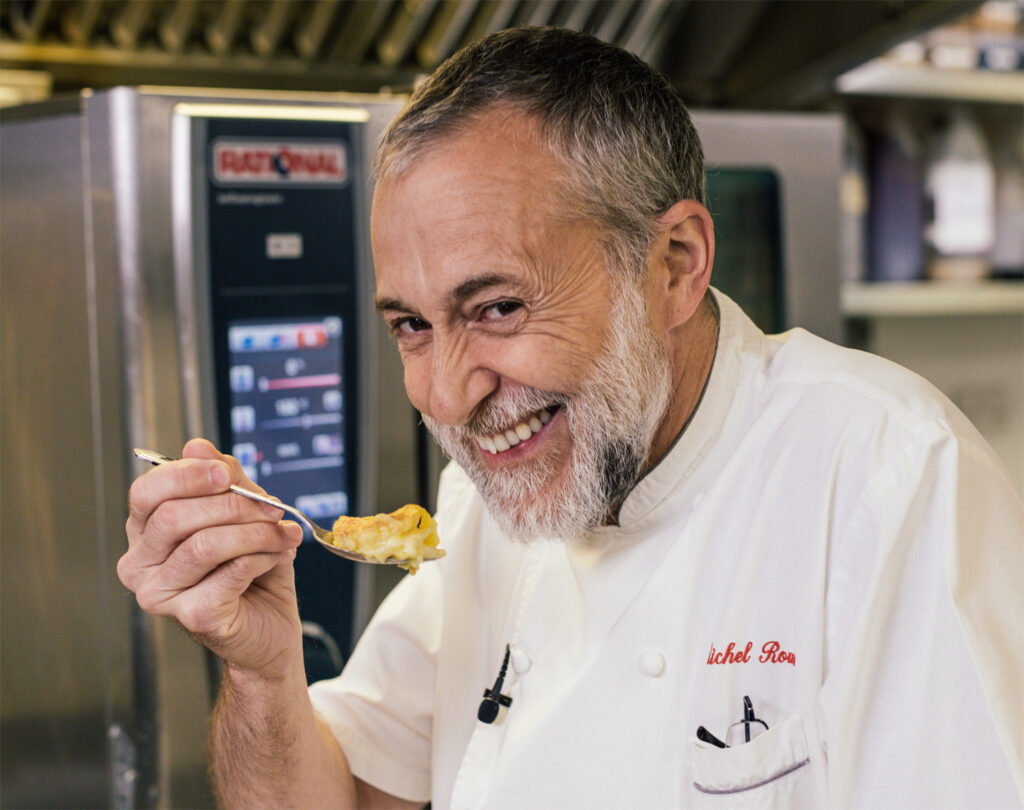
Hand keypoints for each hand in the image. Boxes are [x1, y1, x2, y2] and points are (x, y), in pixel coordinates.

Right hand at [118, 438, 304, 679]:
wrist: (271, 628)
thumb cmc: (251, 571)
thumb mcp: (242, 512)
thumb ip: (223, 478)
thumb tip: (197, 446)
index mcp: (145, 533)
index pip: (147, 493)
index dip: (187, 476)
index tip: (226, 473)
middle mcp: (140, 565)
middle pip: (176, 516)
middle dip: (234, 504)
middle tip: (272, 507)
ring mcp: (161, 595)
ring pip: (205, 544)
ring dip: (255, 532)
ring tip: (283, 533)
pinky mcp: (192, 617)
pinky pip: (231, 572)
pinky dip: (263, 557)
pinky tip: (278, 555)